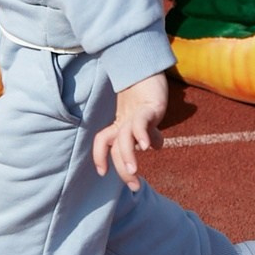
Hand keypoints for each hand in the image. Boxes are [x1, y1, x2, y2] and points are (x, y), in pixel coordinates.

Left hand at [91, 72, 169, 188]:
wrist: (150, 68)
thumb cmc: (146, 94)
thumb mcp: (147, 119)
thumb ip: (149, 133)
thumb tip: (156, 147)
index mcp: (121, 125)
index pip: (104, 142)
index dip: (99, 156)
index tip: (102, 173)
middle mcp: (125, 121)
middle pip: (116, 147)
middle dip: (122, 168)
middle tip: (133, 186)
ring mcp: (136, 115)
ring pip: (125, 138)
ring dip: (127, 156)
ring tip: (134, 173)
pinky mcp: (149, 107)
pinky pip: (141, 123)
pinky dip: (142, 134)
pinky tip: (146, 146)